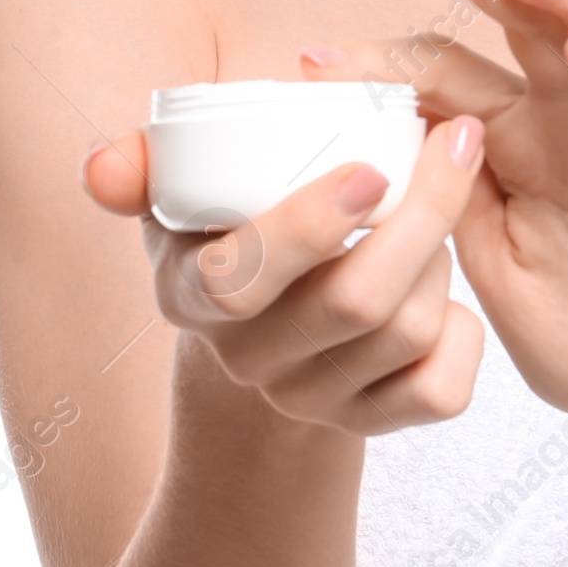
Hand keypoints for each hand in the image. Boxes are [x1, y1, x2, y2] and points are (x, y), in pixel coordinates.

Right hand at [81, 112, 487, 435]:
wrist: (266, 333)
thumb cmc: (230, 231)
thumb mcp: (176, 196)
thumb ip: (138, 166)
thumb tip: (102, 169)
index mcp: (194, 296)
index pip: (240, 279)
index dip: (305, 228)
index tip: (368, 169)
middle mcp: (251, 360)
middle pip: (353, 301)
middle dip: (422, 217)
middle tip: (453, 143)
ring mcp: (314, 399)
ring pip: (409, 331)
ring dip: (443, 255)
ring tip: (441, 202)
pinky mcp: (374, 422)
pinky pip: (442, 392)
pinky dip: (466, 333)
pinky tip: (452, 289)